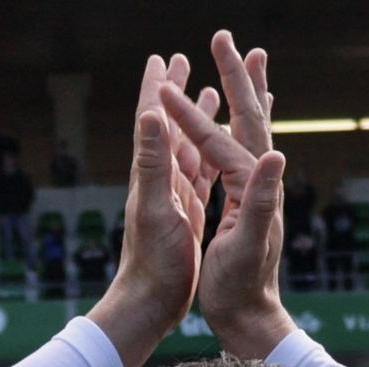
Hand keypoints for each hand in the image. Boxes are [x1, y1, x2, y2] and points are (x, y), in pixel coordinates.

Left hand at [87, 53, 217, 366]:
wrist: (152, 304)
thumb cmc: (155, 263)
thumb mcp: (155, 209)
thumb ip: (153, 162)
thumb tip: (150, 115)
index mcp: (152, 176)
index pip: (153, 121)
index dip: (158, 89)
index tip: (164, 58)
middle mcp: (160, 182)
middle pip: (169, 127)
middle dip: (176, 94)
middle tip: (184, 61)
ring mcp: (173, 199)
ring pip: (187, 148)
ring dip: (195, 119)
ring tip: (207, 92)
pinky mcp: (185, 216)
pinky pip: (200, 175)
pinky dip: (209, 155)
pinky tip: (218, 150)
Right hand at [160, 31, 294, 358]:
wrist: (250, 319)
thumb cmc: (239, 290)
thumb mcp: (246, 248)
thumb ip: (260, 202)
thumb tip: (276, 155)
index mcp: (251, 188)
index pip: (221, 140)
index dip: (191, 115)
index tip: (162, 89)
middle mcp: (259, 183)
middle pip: (248, 119)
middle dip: (236, 77)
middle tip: (226, 38)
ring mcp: (254, 192)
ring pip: (248, 130)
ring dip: (245, 93)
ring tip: (248, 59)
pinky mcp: (247, 203)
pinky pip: (242, 154)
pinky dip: (241, 128)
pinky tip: (240, 122)